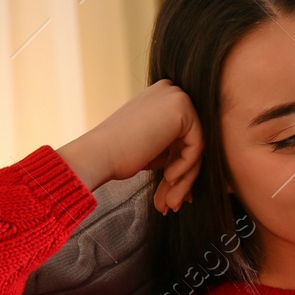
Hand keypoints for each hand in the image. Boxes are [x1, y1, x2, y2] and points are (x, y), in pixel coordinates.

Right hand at [59, 81, 204, 211]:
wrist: (98, 155)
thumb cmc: (118, 155)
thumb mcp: (154, 148)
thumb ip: (175, 149)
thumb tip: (194, 170)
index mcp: (162, 97)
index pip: (183, 135)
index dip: (180, 166)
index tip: (173, 191)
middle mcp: (171, 90)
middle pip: (191, 141)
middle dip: (183, 176)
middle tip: (173, 204)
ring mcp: (177, 97)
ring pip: (195, 147)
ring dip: (185, 179)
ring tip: (170, 203)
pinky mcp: (182, 109)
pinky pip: (196, 146)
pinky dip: (185, 167)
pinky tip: (169, 178)